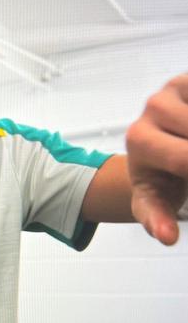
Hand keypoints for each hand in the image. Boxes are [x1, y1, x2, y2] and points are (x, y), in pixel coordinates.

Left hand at [126, 74, 187, 244]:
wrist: (159, 147)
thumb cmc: (160, 177)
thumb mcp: (155, 201)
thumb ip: (156, 219)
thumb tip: (166, 237)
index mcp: (139, 137)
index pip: (184, 159)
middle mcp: (155, 106)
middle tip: (187, 173)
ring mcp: (177, 86)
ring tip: (185, 168)